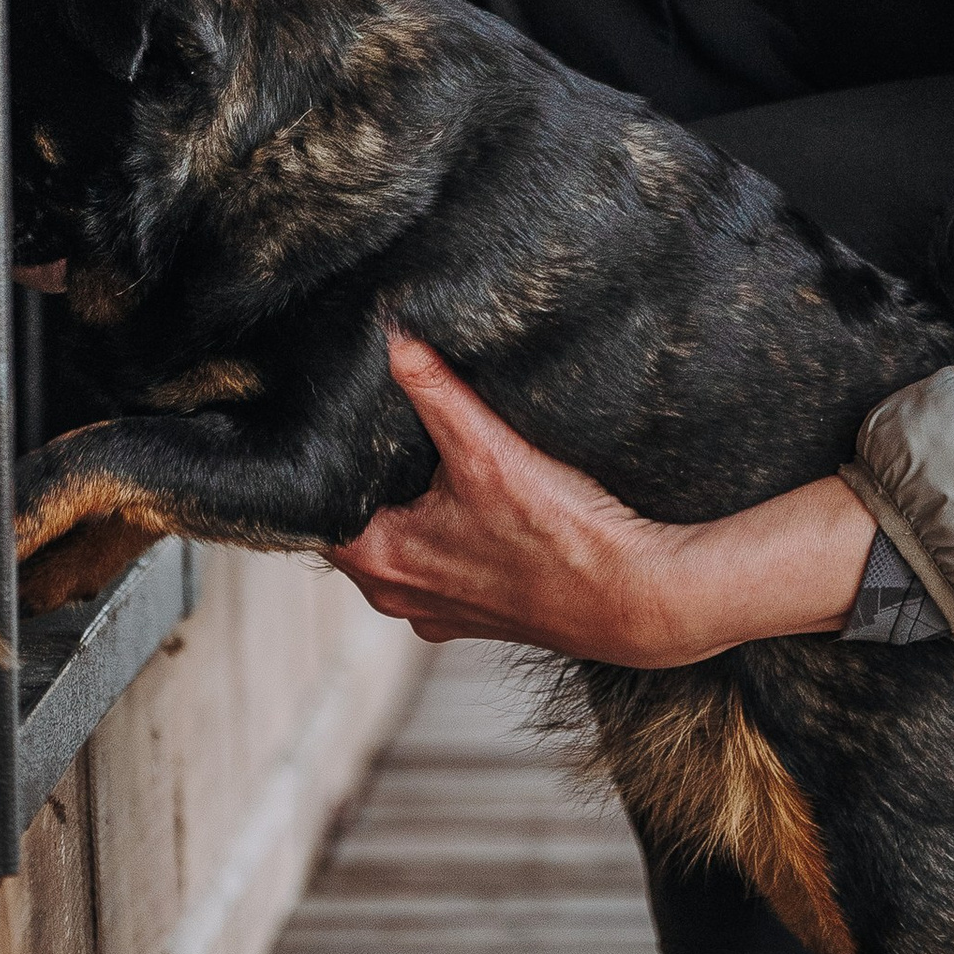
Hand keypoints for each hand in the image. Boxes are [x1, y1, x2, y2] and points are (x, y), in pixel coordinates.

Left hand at [330, 333, 878, 662]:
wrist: (636, 601)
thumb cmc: (562, 538)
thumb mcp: (489, 451)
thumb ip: (436, 392)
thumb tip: (395, 339)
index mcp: (380, 559)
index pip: (317, 503)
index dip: (323, 457)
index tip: (330, 418)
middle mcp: (398, 592)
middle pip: (359, 519)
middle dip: (369, 475)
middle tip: (381, 421)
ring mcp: (437, 608)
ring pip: (400, 541)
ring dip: (409, 504)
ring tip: (427, 454)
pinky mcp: (476, 614)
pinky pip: (439, 562)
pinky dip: (445, 531)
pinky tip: (472, 501)